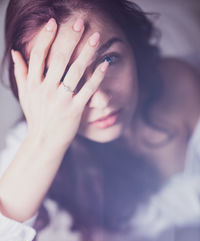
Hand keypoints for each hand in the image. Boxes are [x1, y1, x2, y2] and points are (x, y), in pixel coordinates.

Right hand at [11, 17, 108, 150]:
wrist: (45, 142)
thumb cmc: (37, 117)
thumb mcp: (25, 96)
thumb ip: (21, 73)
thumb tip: (16, 52)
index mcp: (33, 85)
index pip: (38, 56)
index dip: (45, 37)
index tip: (54, 22)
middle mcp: (46, 90)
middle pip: (58, 59)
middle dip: (70, 38)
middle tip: (80, 22)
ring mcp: (61, 100)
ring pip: (75, 71)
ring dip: (87, 52)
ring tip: (96, 37)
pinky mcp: (75, 110)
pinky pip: (88, 90)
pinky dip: (97, 76)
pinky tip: (105, 63)